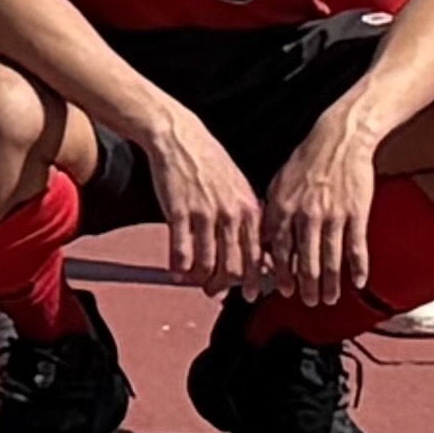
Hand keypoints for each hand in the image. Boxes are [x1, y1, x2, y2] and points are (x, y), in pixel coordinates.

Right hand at [131, 104, 261, 294]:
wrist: (180, 137)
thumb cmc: (209, 162)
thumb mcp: (238, 187)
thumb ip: (246, 218)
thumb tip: (251, 250)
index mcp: (249, 209)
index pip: (258, 255)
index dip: (255, 280)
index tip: (251, 294)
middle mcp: (231, 214)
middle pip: (234, 266)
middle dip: (225, 286)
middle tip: (216, 292)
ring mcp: (205, 214)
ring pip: (208, 263)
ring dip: (201, 280)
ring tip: (194, 282)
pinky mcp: (179, 212)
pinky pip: (181, 250)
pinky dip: (179, 267)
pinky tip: (175, 272)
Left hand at [260, 116, 378, 308]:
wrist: (339, 138)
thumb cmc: (307, 161)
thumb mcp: (279, 183)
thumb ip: (272, 213)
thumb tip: (265, 242)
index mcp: (282, 206)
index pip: (279, 249)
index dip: (281, 273)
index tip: (283, 291)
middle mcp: (305, 213)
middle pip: (304, 259)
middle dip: (306, 286)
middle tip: (308, 303)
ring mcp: (332, 214)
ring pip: (330, 257)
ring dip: (331, 282)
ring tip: (330, 299)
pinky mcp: (356, 212)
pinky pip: (356, 245)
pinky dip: (358, 266)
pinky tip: (358, 282)